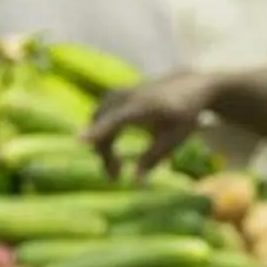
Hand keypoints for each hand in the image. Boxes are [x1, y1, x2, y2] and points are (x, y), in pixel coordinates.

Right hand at [85, 74, 216, 175]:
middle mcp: (127, 97)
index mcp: (144, 107)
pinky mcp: (114, 96)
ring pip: (97, 121)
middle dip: (104, 153)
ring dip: (102, 145)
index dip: (98, 131)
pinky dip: (102, 135)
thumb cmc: (183, 115)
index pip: (116, 120)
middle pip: (102, 125)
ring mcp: (118, 93)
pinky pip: (100, 117)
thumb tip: (135, 181)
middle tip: (116, 177)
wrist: (188, 85)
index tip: (79, 141)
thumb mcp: (174, 140)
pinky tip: (112, 153)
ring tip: (116, 168)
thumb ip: (153, 158)